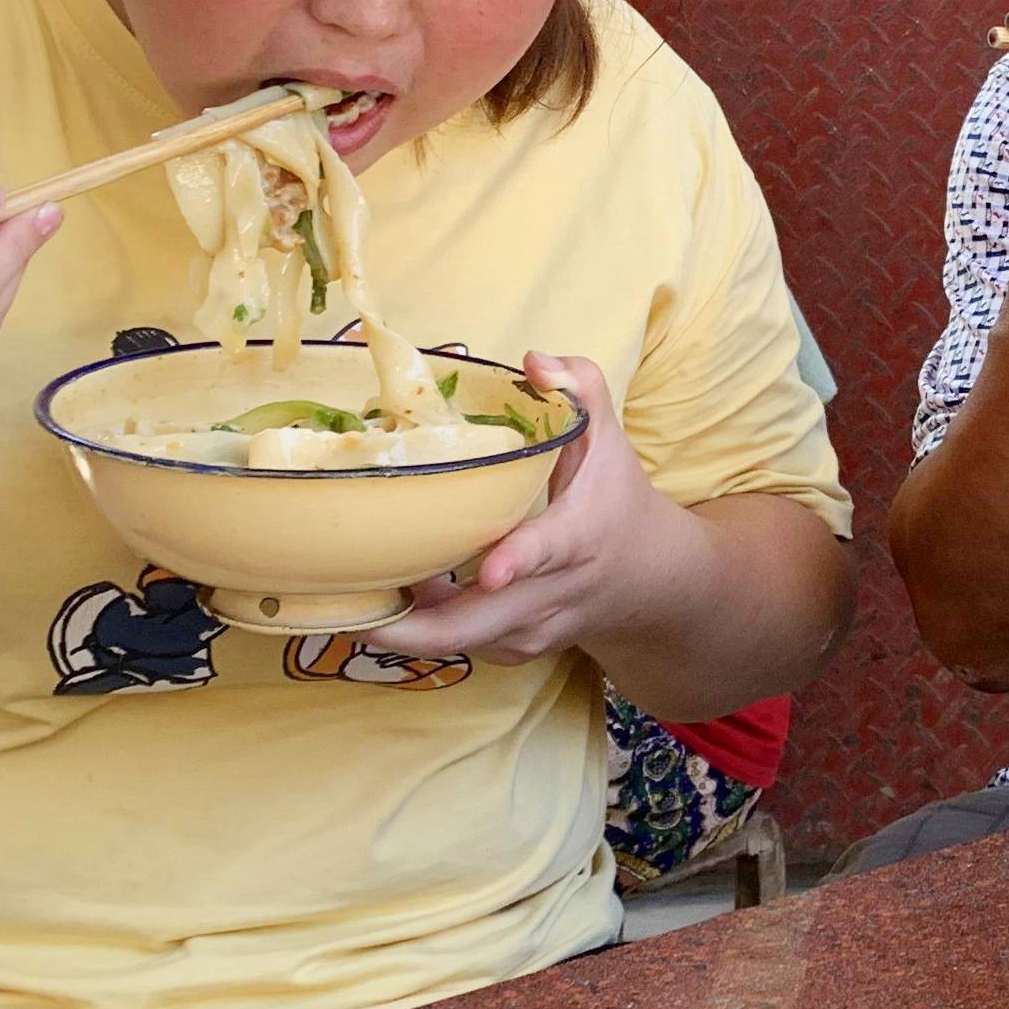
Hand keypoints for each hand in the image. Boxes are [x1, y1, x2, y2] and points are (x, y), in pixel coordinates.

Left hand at [377, 354, 673, 661]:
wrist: (653, 580)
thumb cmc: (617, 500)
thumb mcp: (609, 440)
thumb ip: (579, 389)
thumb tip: (532, 360)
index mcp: (578, 535)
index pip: (548, 550)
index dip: (517, 561)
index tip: (487, 571)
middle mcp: (556, 590)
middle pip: (483, 623)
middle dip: (417, 629)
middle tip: (355, 617)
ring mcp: (535, 626)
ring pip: (465, 642)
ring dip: (408, 630)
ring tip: (355, 605)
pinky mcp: (518, 647)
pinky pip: (465, 647)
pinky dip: (425, 631)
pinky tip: (395, 603)